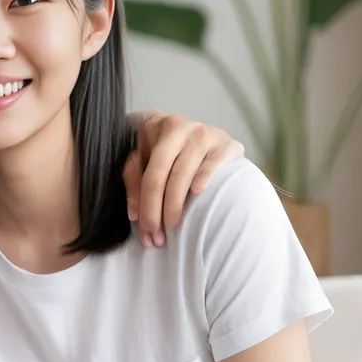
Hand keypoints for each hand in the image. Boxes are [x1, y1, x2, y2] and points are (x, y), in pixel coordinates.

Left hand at [124, 112, 243, 246]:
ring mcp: (203, 133)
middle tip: (156, 235)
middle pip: (159, 173)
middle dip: (155, 208)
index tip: (142, 228)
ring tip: (172, 224)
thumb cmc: (171, 151)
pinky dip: (203, 177)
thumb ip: (135, 179)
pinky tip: (197, 192)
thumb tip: (135, 214)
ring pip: (183, 172)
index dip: (142, 203)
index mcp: (153, 126)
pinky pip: (212, 162)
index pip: (144, 172)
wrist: (206, 134)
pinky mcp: (227, 143)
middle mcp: (177, 127)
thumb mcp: (147, 158)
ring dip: (175, 203)